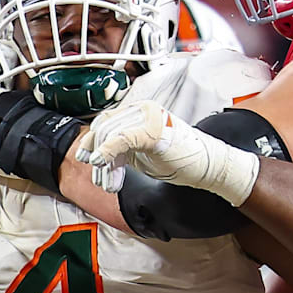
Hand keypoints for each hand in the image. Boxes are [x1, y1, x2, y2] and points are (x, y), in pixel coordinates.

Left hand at [74, 100, 258, 205]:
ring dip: (105, 163)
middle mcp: (143, 109)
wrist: (208, 165)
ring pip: (111, 135)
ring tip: (109, 182)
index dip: (91, 140)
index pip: (106, 120)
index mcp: (140, 110)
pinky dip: (108, 151)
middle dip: (97, 154)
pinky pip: (123, 138)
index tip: (84, 157)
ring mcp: (150, 117)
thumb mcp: (141, 151)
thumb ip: (121, 147)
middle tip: (99, 177)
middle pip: (105, 128)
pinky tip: (102, 163)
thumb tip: (94, 152)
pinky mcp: (154, 130)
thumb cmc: (178, 159)